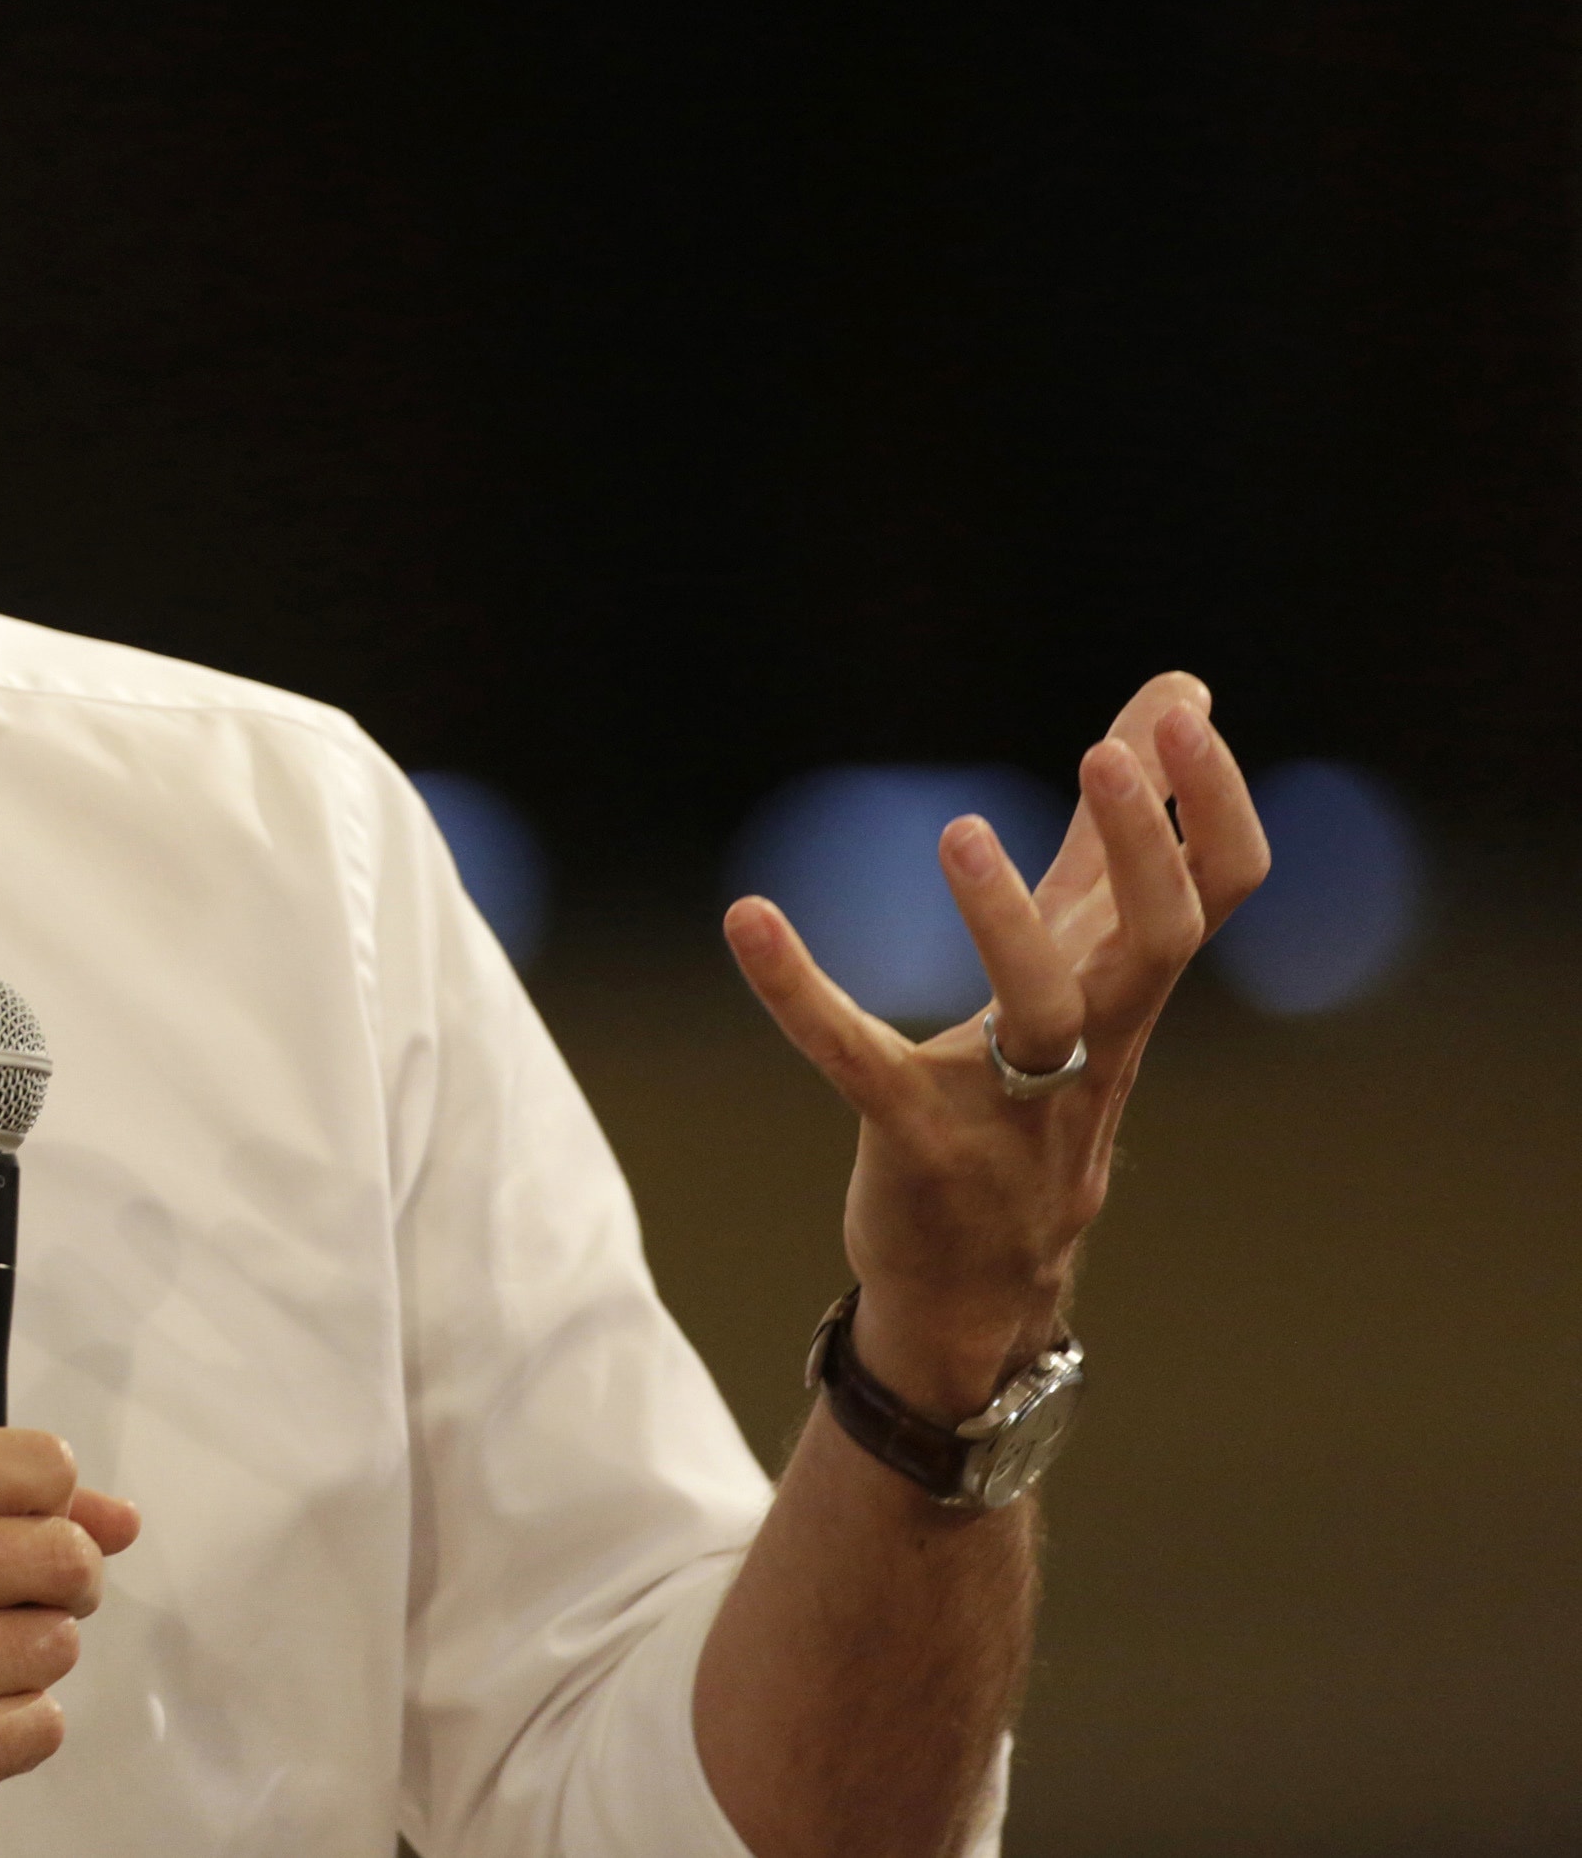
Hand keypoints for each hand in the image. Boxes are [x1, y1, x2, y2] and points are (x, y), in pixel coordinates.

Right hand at [0, 1429, 139, 1856]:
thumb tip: (119, 1518)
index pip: (40, 1466)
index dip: (53, 1506)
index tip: (20, 1535)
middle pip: (67, 1556)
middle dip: (60, 1587)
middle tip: (6, 1606)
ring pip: (59, 1647)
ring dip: (25, 1665)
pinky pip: (40, 1729)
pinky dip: (8, 1733)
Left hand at [722, 672, 1269, 1416]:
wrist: (984, 1275)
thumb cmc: (1039, 1086)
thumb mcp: (1079, 955)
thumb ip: (1110, 832)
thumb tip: (1178, 694)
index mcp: (1130, 984)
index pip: (1220, 887)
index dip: (1215, 802)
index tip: (1184, 710)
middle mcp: (1097, 1040)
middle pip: (1164, 938)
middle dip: (1147, 846)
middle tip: (1111, 750)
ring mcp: (1014, 1098)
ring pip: (1044, 1008)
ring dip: (1007, 919)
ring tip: (958, 828)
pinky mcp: (917, 1137)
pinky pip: (859, 1058)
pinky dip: (800, 990)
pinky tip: (748, 916)